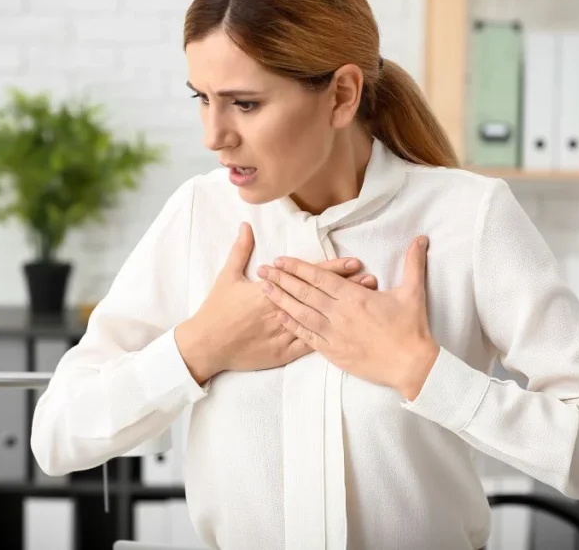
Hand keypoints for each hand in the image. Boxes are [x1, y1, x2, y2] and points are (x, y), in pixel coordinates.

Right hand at [175, 222, 376, 383]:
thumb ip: (240, 250)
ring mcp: (284, 333)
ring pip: (321, 321)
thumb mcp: (227, 276)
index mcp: (271, 290)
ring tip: (367, 306)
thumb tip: (245, 226)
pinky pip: (309, 345)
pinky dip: (328, 339)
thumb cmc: (217, 310)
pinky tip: (348, 334)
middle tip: (371, 280)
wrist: (207, 344)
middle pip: (320, 297)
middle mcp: (282, 310)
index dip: (332, 269)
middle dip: (347, 288)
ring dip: (343, 313)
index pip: (308, 277)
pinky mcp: (283, 353)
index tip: (353, 263)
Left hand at [257, 235, 439, 400]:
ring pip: (302, 314)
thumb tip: (420, 238)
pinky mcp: (334, 353)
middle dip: (282, 280)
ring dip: (282, 301)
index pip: (320, 278)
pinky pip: (308, 338)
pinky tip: (281, 318)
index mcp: (355, 298)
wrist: (411, 366)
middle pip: (305, 293)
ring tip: (264, 289)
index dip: (298, 268)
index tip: (281, 259)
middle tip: (263, 269)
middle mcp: (340, 315)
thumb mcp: (413, 292)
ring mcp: (335, 335)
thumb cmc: (412, 329)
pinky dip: (293, 326)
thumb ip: (413, 263)